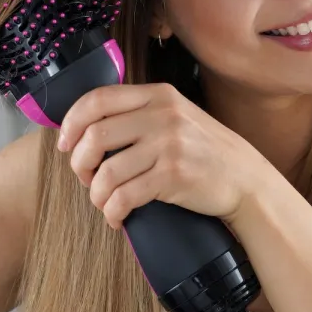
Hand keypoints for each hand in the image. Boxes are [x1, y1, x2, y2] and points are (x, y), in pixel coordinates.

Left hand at [57, 83, 278, 228]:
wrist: (245, 179)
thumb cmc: (205, 151)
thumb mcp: (177, 116)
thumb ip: (140, 112)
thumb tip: (87, 128)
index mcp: (158, 94)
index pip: (97, 99)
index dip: (71, 122)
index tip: (65, 144)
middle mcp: (163, 115)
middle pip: (95, 135)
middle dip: (79, 163)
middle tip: (85, 177)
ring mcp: (169, 145)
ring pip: (107, 171)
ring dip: (96, 194)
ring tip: (103, 202)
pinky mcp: (174, 176)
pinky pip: (125, 196)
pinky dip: (112, 211)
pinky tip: (116, 217)